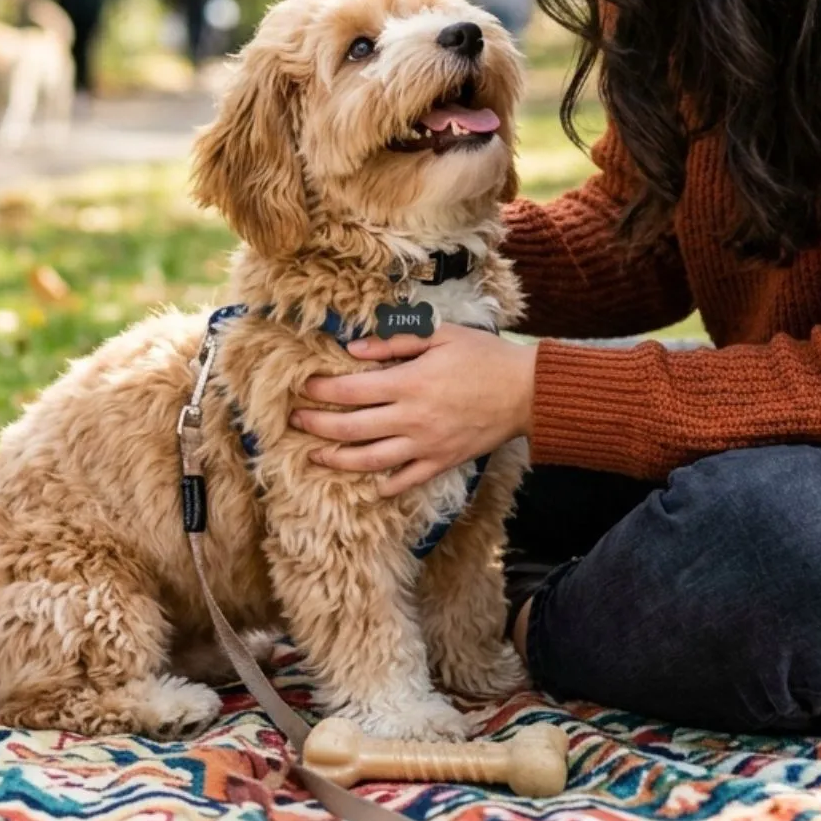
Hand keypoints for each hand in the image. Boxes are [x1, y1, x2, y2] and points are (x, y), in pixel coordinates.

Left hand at [294, 324, 535, 496]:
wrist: (526, 392)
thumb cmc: (484, 356)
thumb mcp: (440, 335)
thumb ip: (395, 341)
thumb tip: (353, 351)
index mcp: (409, 383)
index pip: (350, 390)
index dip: (321, 389)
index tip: (303, 386)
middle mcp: (411, 418)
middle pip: (350, 428)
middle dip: (316, 425)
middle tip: (293, 422)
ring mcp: (425, 445)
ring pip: (370, 461)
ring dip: (337, 460)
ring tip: (315, 456)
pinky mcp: (441, 462)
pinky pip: (406, 480)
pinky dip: (385, 486)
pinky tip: (370, 484)